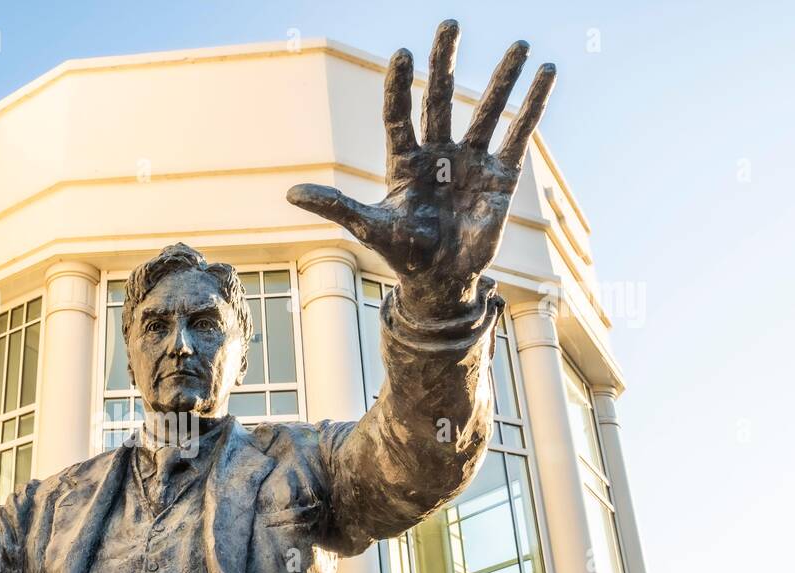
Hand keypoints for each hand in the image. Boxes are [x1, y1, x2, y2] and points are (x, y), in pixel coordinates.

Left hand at [287, 20, 555, 314]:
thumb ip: (335, 205)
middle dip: (446, 62)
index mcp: (404, 162)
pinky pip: (519, 133)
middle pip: (441, 99)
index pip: (399, 115)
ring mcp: (471, 162)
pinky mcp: (501, 176)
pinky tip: (546, 73)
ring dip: (503, 78)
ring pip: (487, 111)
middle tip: (449, 24)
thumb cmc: (403, 254)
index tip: (403, 54)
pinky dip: (533, 104)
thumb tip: (290, 193)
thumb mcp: (368, 227)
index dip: (400, 87)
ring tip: (520, 44)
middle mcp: (438, 154)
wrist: (441, 282)